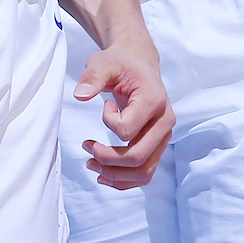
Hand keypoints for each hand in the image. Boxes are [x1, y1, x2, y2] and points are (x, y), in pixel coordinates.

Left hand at [73, 44, 173, 190]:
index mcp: (154, 100)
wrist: (137, 63)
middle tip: (86, 147)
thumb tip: (80, 95)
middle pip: (138, 157)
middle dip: (108, 160)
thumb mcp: (103, 62)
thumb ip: (92, 76)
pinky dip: (124, 180)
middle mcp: (164, 121)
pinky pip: (145, 172)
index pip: (127, 129)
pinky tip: (104, 175)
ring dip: (115, 175)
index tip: (105, 106)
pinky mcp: (158, 145)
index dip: (108, 123)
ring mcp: (163, 136)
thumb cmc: (120, 63)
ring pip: (144, 171)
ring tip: (91, 165)